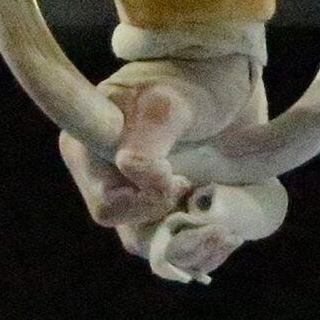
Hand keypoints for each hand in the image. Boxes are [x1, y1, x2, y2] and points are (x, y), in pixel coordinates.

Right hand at [56, 54, 283, 281]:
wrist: (227, 71)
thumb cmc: (191, 79)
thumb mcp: (169, 103)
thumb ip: (147, 139)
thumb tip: (132, 172)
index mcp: (89, 151)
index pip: (107, 207)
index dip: (142, 208)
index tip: (180, 182)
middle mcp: (110, 181)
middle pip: (134, 234)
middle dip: (177, 236)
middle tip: (215, 217)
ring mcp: (142, 197)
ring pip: (160, 247)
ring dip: (197, 248)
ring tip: (228, 231)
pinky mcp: (173, 208)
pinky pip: (183, 248)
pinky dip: (207, 248)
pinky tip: (230, 231)